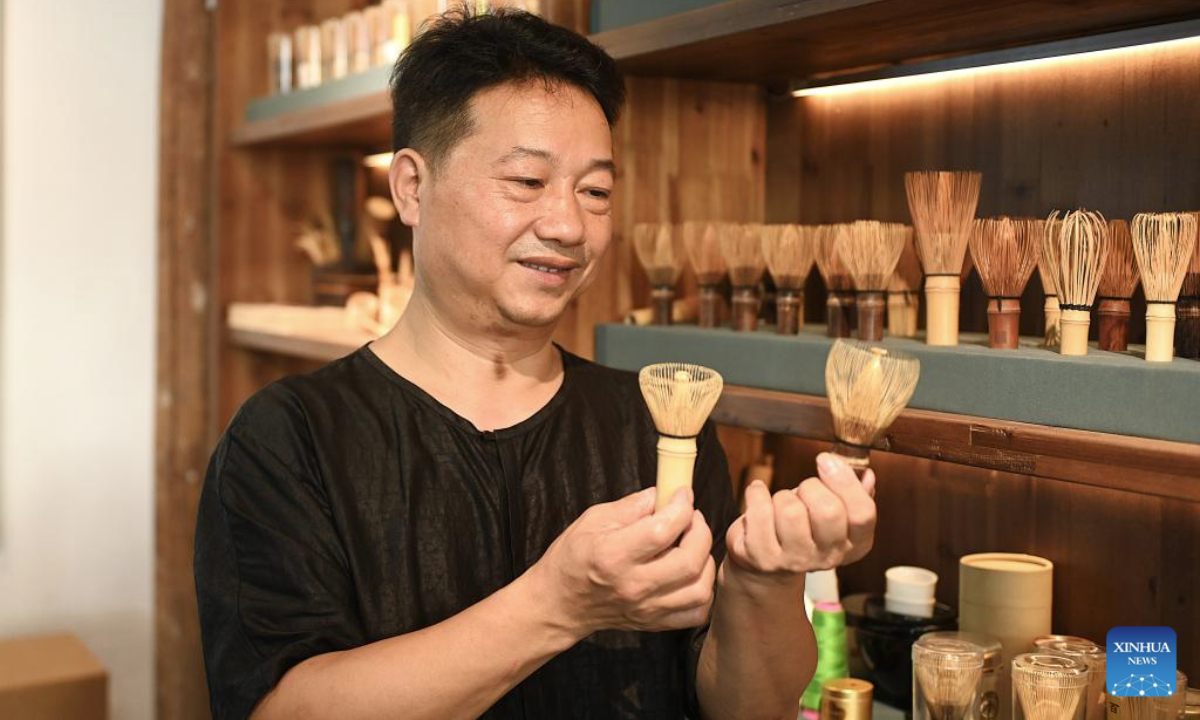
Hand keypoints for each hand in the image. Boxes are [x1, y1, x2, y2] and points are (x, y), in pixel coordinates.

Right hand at [530, 486, 715, 636]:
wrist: (558, 603)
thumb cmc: (571, 557)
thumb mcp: (593, 520)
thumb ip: (631, 506)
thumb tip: (662, 493)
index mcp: (613, 555)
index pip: (662, 530)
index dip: (681, 506)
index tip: (682, 493)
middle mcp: (633, 585)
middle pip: (690, 561)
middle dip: (700, 530)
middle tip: (691, 517)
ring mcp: (646, 608)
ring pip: (699, 589)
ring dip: (705, 561)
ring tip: (692, 545)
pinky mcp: (653, 622)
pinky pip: (695, 613)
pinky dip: (703, 591)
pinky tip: (691, 573)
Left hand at [723, 453, 875, 584]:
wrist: (766, 566)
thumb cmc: (802, 528)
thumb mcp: (833, 511)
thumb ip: (853, 493)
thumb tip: (866, 475)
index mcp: (855, 544)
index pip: (863, 513)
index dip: (846, 481)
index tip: (826, 460)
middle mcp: (829, 557)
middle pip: (828, 511)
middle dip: (811, 487)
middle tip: (803, 490)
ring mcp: (795, 561)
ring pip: (791, 510)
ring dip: (783, 495)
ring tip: (781, 504)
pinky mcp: (763, 558)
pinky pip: (760, 513)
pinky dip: (756, 494)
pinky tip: (758, 495)